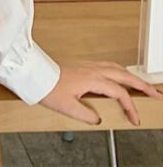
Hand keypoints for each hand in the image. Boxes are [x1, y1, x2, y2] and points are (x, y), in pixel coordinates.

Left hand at [38, 61, 162, 125]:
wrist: (34, 73)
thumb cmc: (47, 87)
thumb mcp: (68, 108)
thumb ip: (87, 116)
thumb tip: (98, 119)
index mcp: (92, 79)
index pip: (119, 93)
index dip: (130, 107)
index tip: (135, 119)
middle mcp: (92, 70)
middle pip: (124, 75)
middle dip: (142, 85)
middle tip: (156, 94)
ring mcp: (87, 65)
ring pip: (116, 68)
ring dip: (132, 76)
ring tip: (142, 85)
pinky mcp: (82, 65)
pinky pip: (107, 65)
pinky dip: (119, 71)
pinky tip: (120, 75)